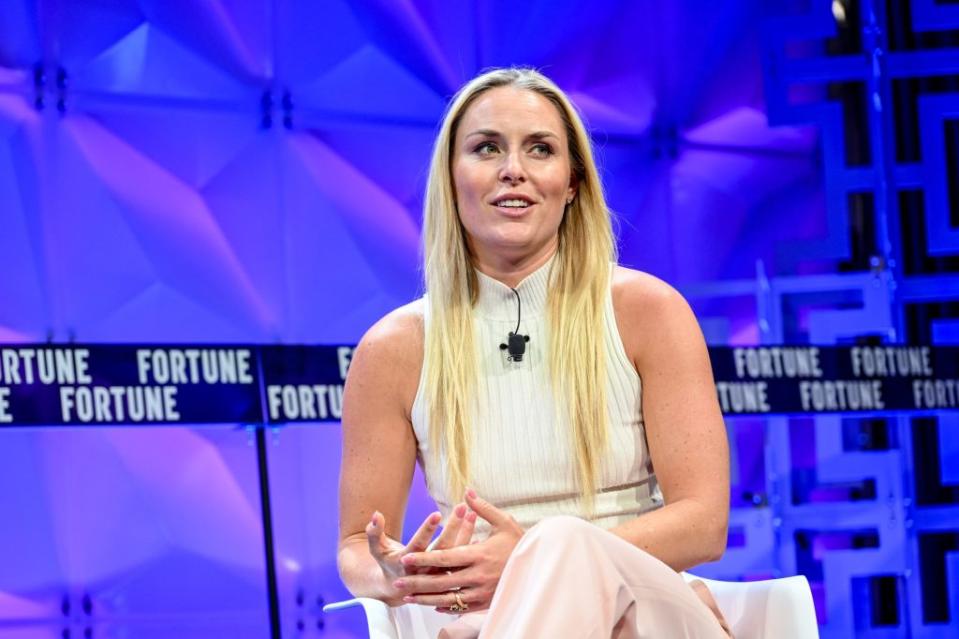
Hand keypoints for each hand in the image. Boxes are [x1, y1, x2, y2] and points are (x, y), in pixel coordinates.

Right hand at [366, 504, 476, 605]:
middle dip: (453, 527)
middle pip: (442, 548)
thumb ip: (375, 532)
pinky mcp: (449, 574)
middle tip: (461, 508)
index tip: (437, 513)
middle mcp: (425, 570)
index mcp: (406, 563)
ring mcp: (438, 574)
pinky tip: (477, 527)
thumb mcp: (377, 549)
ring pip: (455, 554)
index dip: (427, 530)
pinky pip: (462, 558)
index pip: (418, 545)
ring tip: (472, 513)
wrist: (397, 588)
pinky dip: (470, 542)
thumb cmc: (388, 562)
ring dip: (465, 533)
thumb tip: (376, 514)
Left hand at [392, 489, 524, 612]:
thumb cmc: (521, 542)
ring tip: (407, 598)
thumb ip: (483, 509)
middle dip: (417, 582)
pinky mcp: (486, 602)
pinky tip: (432, 604)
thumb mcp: (504, 522)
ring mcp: (482, 592)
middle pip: (442, 581)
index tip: (405, 558)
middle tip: (397, 582)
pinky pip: (461, 607)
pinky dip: (445, 607)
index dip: (424, 559)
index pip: (445, 557)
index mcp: (480, 554)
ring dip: (426, 599)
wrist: (540, 566)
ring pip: (448, 598)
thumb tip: (467, 491)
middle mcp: (478, 575)